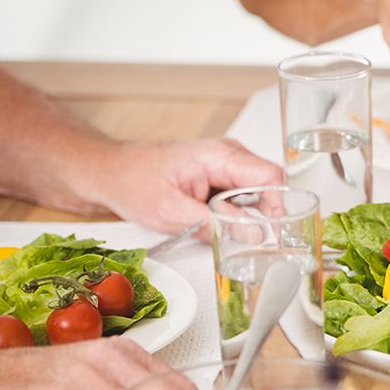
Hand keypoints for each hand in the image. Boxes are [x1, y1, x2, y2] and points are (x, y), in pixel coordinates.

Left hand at [73, 138, 283, 236]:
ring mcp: (228, 162)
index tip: (272, 233)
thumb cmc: (134, 182)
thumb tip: (253, 236)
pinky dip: (236, 211)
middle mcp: (229, 153)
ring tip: (221, 226)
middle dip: (262, 214)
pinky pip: (244, 194)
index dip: (278, 207)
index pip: (270, 177)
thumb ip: (215, 224)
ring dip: (247, 214)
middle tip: (242, 236)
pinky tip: (216, 219)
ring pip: (258, 192)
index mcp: (219, 156)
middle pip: (269, 185)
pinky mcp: (224, 172)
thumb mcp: (172, 213)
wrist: (112, 171)